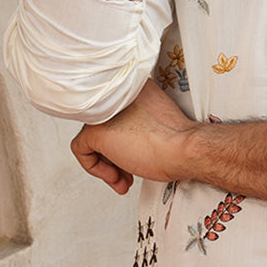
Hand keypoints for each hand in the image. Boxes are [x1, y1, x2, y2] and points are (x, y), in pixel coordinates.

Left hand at [70, 80, 195, 193]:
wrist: (185, 150)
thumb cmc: (179, 143)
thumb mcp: (157, 122)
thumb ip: (139, 122)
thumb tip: (125, 138)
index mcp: (133, 87)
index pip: (115, 114)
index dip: (123, 139)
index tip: (135, 151)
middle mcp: (116, 96)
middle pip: (103, 127)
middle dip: (115, 157)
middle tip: (128, 172)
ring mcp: (104, 113)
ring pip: (93, 139)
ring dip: (107, 166)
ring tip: (123, 179)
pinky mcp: (95, 131)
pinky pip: (81, 150)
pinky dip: (94, 168)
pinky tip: (114, 177)